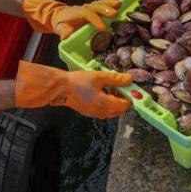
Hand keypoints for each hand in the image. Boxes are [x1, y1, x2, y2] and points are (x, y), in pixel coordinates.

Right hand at [14, 61, 131, 118]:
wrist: (60, 88)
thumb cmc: (79, 81)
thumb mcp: (99, 77)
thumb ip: (116, 79)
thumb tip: (130, 79)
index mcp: (106, 104)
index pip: (125, 105)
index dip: (129, 96)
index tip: (127, 86)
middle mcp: (101, 112)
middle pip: (119, 110)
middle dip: (122, 100)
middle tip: (119, 87)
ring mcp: (94, 113)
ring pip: (111, 112)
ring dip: (114, 102)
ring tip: (109, 88)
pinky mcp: (88, 112)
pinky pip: (102, 111)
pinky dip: (106, 104)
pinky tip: (100, 92)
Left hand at [52, 0, 120, 39]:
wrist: (61, 16)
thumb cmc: (62, 25)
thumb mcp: (61, 29)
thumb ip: (64, 32)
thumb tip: (66, 36)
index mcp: (76, 14)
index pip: (87, 14)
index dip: (95, 20)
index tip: (103, 28)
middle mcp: (84, 8)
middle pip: (95, 7)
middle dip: (105, 9)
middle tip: (115, 14)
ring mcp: (89, 6)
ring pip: (100, 3)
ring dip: (110, 3)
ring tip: (119, 4)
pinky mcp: (94, 7)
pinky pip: (102, 2)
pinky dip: (109, 0)